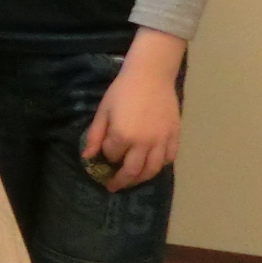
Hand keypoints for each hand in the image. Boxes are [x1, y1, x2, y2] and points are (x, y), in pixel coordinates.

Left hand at [83, 34, 185, 189]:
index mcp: (123, 135)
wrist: (150, 76)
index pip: (112, 156)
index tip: (103, 158)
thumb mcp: (103, 112)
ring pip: (152, 170)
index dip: (106, 158)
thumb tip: (87, 157)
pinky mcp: (174, 136)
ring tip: (132, 181)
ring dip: (141, 179)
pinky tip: (152, 166)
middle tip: (114, 186)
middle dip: (121, 181)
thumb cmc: (122, 91)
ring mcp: (162, 141)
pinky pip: (169, 159)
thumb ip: (95, 136)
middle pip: (133, 171)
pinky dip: (160, 166)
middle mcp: (144, 143)